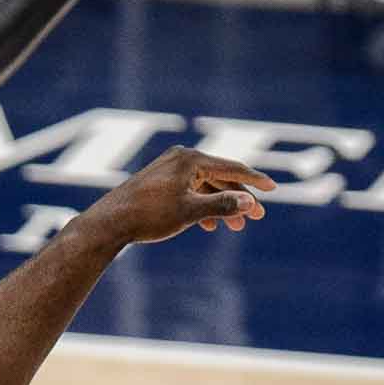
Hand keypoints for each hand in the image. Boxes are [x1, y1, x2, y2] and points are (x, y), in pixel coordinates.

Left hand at [89, 146, 273, 243]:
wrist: (110, 222)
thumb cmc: (149, 216)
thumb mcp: (190, 212)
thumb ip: (222, 205)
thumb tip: (249, 202)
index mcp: (191, 159)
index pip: (232, 167)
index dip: (255, 180)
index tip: (273, 189)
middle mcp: (180, 158)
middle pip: (220, 176)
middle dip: (238, 197)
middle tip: (255, 217)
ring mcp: (168, 168)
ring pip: (205, 185)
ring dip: (221, 204)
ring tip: (235, 226)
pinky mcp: (159, 180)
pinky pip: (189, 190)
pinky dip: (202, 205)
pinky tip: (209, 225)